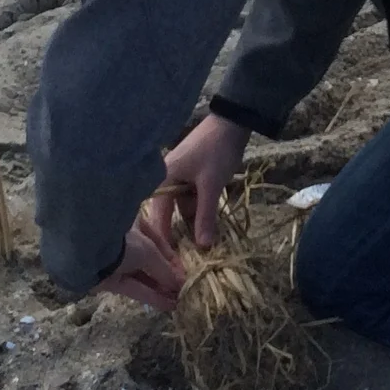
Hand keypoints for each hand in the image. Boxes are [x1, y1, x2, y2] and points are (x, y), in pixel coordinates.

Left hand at [93, 220, 186, 311]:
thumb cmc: (123, 241)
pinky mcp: (109, 280)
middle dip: (166, 277)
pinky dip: (150, 296)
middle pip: (151, 262)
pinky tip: (167, 306)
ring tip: (178, 301)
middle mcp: (126, 241)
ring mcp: (116, 262)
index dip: (172, 259)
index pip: (159, 242)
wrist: (87, 251)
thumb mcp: (149, 251)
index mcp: (135, 224)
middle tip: (183, 290)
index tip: (184, 274)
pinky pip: (134, 288)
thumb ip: (165, 269)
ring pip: (142, 276)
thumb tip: (180, 283)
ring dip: (160, 289)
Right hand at [146, 113, 250, 252]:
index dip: (164, 242)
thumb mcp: (211, 185)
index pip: (158, 218)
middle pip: (168, 215)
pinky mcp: (192, 179)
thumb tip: (203, 247)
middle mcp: (165, 181)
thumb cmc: (216, 151)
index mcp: (162, 180)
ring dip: (192, 225)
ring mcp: (179, 179)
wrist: (231, 124)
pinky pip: (192, 201)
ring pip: (182, 209)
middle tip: (185, 262)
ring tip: (199, 250)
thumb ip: (205, 216)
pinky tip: (208, 229)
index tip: (170, 265)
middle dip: (178, 236)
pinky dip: (200, 213)